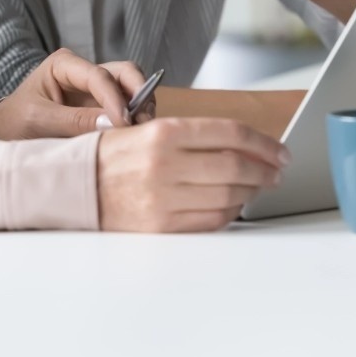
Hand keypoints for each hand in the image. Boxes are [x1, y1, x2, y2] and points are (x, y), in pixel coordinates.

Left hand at [0, 49, 147, 139]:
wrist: (7, 132)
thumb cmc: (16, 121)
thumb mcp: (39, 121)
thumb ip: (73, 120)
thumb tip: (113, 123)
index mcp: (64, 64)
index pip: (99, 76)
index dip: (114, 98)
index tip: (124, 122)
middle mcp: (84, 71)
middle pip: (124, 72)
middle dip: (139, 93)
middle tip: (144, 121)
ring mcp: (96, 88)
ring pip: (131, 86)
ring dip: (142, 105)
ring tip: (143, 129)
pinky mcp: (102, 105)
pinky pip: (127, 105)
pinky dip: (136, 115)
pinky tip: (136, 132)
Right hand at [97, 118, 289, 231]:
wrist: (75, 187)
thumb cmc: (113, 156)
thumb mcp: (147, 130)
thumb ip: (192, 136)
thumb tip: (244, 146)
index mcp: (163, 132)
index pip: (230, 133)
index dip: (264, 142)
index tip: (280, 150)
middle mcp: (165, 163)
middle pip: (236, 166)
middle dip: (265, 169)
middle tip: (277, 171)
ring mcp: (164, 197)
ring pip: (228, 195)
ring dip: (251, 191)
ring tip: (259, 186)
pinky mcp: (162, 226)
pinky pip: (211, 220)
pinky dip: (230, 212)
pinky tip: (235, 204)